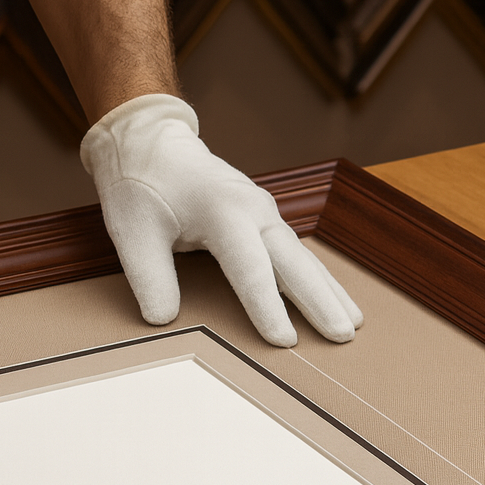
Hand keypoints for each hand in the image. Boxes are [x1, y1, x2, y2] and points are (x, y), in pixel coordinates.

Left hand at [81, 94, 362, 345]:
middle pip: (294, 261)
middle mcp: (253, 209)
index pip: (250, 266)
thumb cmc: (140, 184)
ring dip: (328, 290)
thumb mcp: (132, 231)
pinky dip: (316, 277)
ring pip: (302, 256)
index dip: (266, 306)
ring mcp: (263, 211)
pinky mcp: (262, 217)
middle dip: (320, 300)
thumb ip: (148, 277)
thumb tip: (162, 320)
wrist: (150, 142)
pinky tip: (334, 300)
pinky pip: (295, 252)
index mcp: (222, 210)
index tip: (284, 341)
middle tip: (342, 337)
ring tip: (353, 325)